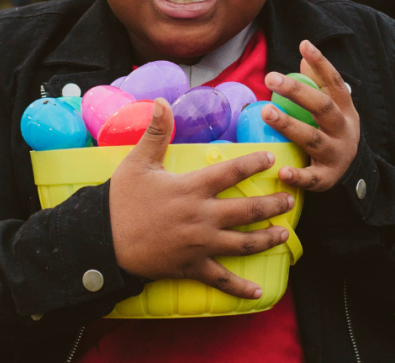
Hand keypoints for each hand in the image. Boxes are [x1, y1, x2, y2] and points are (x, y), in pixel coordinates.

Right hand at [108, 98, 293, 298]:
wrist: (104, 238)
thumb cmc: (120, 199)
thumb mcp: (137, 161)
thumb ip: (156, 132)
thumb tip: (161, 100)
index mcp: (192, 188)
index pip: (232, 171)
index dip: (255, 163)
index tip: (271, 158)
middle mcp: (202, 216)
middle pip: (248, 209)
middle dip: (273, 204)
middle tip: (290, 199)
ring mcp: (200, 244)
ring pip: (244, 243)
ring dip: (268, 238)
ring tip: (283, 233)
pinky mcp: (192, 267)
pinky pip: (222, 280)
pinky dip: (241, 289)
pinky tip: (258, 292)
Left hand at [261, 40, 360, 191]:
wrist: (352, 169)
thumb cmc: (332, 129)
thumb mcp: (332, 105)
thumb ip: (318, 81)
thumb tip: (304, 50)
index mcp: (344, 108)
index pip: (334, 82)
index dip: (321, 63)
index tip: (304, 45)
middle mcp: (343, 129)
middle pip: (322, 107)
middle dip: (297, 92)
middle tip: (270, 77)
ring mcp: (336, 153)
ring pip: (312, 139)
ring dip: (289, 125)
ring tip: (266, 112)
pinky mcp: (326, 178)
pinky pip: (311, 178)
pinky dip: (297, 175)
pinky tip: (281, 170)